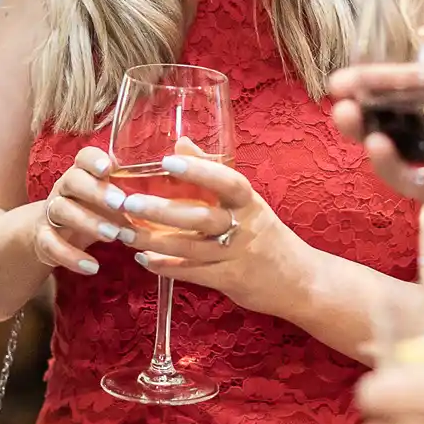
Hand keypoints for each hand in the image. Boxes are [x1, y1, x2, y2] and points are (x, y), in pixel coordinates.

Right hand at [30, 146, 135, 276]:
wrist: (54, 234)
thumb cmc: (95, 211)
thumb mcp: (113, 200)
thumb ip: (136, 191)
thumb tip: (172, 184)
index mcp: (83, 173)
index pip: (84, 157)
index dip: (94, 160)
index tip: (109, 167)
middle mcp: (64, 188)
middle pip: (72, 181)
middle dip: (95, 191)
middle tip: (119, 203)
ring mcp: (51, 212)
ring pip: (61, 210)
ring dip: (87, 222)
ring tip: (113, 235)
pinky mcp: (43, 238)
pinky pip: (51, 245)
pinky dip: (70, 257)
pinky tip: (92, 267)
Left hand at [121, 139, 308, 316]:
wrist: (299, 280)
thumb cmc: (265, 233)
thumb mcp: (247, 202)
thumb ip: (212, 172)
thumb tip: (181, 142)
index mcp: (249, 202)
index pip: (228, 182)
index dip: (199, 171)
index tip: (168, 162)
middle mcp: (244, 227)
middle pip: (201, 217)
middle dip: (161, 210)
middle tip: (128, 202)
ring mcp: (236, 256)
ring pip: (189, 248)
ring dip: (153, 240)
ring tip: (124, 232)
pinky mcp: (229, 281)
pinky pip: (192, 273)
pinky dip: (166, 267)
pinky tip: (143, 259)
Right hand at [330, 10, 423, 238]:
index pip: (412, 87)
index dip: (375, 83)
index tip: (340, 80)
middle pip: (397, 127)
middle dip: (363, 119)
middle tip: (340, 110)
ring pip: (406, 166)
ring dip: (380, 152)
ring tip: (367, 137)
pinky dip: (418, 185)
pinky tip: (409, 168)